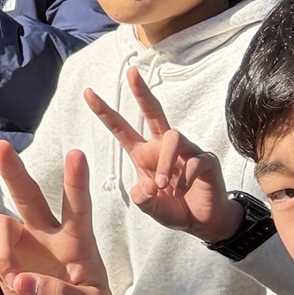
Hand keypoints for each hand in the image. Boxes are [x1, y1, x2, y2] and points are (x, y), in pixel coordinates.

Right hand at [0, 143, 125, 294]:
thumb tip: (22, 282)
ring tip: (9, 280)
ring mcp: (23, 247)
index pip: (77, 206)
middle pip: (28, 196)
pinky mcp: (3, 264)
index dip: (75, 181)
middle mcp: (47, 235)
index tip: (76, 155)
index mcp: (77, 241)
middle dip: (13, 171)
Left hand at [90, 68, 237, 242]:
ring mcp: (187, 150)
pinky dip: (185, 179)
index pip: (122, 128)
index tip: (88, 92)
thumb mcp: (148, 205)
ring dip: (165, 162)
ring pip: (173, 137)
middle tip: (130, 73)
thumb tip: (146, 185)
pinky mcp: (205, 160)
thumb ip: (141, 197)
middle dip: (141, 92)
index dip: (105, 111)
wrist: (202, 221)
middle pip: (153, 111)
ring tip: (162, 185)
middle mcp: (163, 146)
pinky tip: (182, 192)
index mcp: (144, 153)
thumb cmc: (173, 208)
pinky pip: (194, 161)